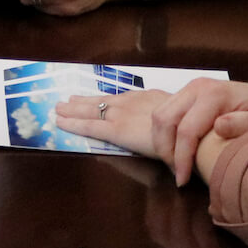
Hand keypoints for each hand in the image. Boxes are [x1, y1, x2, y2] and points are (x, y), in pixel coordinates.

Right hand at [52, 88, 170, 156]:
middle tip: (56, 106)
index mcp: (119, 130)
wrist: (191, 120)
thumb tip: (109, 148)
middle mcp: (121, 113)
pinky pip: (118, 94)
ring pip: (103, 100)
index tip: (58, 121)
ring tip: (70, 99)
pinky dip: (106, 95)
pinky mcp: (144, 95)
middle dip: (74, 109)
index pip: (91, 127)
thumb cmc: (172, 146)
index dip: (74, 124)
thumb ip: (127, 145)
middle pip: (92, 111)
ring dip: (85, 100)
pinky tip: (104, 96)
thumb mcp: (147, 152)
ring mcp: (132, 102)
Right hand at [144, 77, 247, 185]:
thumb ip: (243, 124)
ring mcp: (188, 88)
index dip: (181, 158)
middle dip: (165, 151)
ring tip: (176, 164)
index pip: (186, 129)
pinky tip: (177, 150)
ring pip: (159, 114)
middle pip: (164, 119)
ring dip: (161, 142)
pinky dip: (164, 133)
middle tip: (178, 174)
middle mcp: (196, 87)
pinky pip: (164, 112)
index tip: (183, 181)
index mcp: (214, 94)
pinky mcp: (185, 93)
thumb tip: (218, 128)